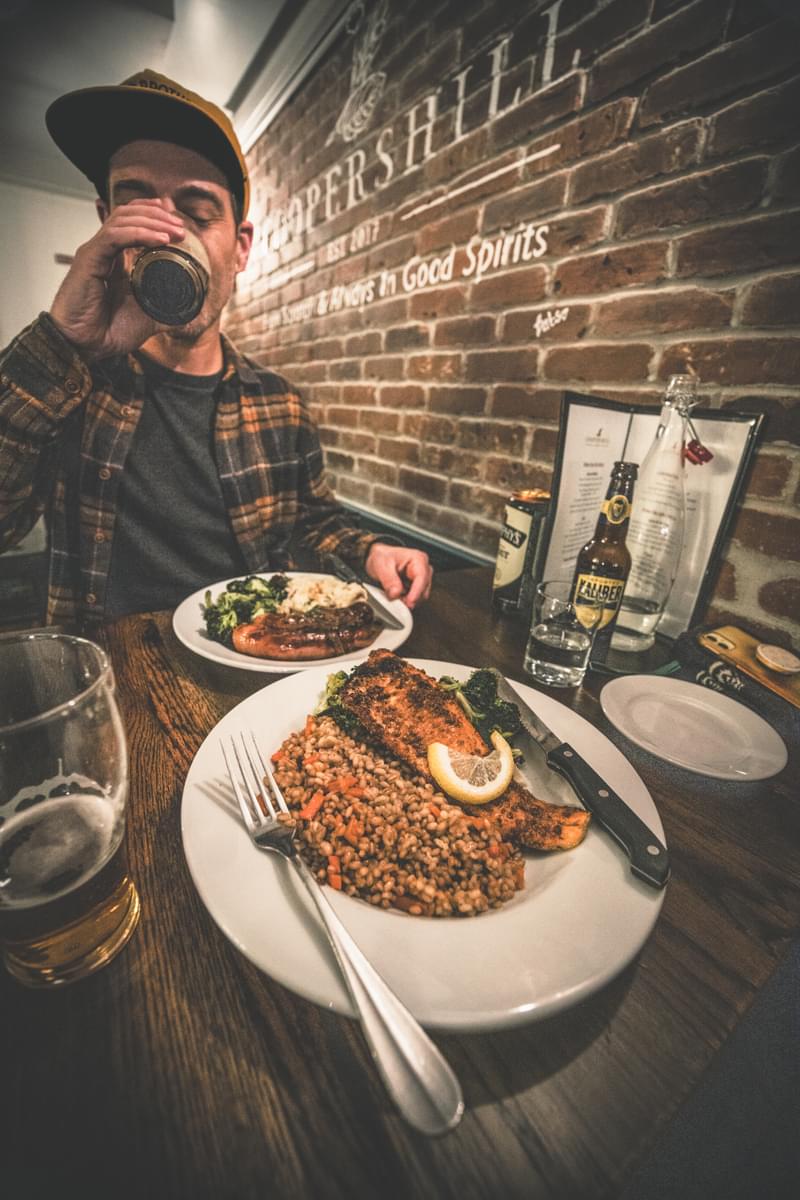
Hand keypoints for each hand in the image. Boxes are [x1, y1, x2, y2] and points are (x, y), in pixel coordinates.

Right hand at [50, 199, 185, 359]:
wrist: (87, 348)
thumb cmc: (109, 333)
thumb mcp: (148, 317)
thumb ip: (166, 309)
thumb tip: (190, 310)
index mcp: (114, 259)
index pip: (131, 221)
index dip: (153, 213)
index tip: (177, 222)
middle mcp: (103, 250)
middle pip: (128, 214)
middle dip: (157, 215)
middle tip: (181, 228)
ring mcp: (95, 253)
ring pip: (122, 219)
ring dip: (152, 221)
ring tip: (175, 232)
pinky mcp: (88, 259)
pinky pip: (114, 237)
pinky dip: (139, 233)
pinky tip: (160, 239)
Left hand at [365, 543, 432, 608]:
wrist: (379, 559)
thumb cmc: (382, 557)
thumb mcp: (381, 565)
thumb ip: (389, 580)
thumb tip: (395, 593)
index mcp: (418, 559)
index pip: (422, 578)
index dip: (416, 592)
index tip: (409, 602)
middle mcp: (424, 569)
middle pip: (423, 590)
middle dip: (410, 598)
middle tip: (395, 600)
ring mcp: (422, 579)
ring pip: (420, 596)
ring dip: (407, 600)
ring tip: (393, 596)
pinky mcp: (418, 587)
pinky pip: (415, 599)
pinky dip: (405, 600)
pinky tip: (396, 596)